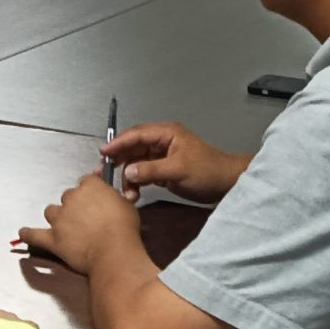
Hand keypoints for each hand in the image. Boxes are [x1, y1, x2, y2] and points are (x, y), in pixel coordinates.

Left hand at [17, 172, 138, 273]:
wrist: (113, 251)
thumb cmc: (123, 228)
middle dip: (75, 205)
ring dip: (57, 217)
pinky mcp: (53, 238)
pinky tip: (24, 233)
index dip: (91, 190)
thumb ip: (115, 197)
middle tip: (86, 217)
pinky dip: (29, 234)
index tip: (94, 195)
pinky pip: (35, 235)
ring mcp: (60, 219)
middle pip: (68, 196)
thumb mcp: (127, 204)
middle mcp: (72, 198)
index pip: (86, 181)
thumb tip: (113, 197)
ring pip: (51, 211)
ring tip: (66, 226)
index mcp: (90, 186)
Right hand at [106, 119, 245, 203]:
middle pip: (133, 148)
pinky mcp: (164, 171)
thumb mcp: (178, 170)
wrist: (226, 184)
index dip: (118, 143)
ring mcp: (162, 156)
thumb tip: (127, 171)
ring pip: (137, 162)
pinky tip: (133, 195)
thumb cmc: (206, 171)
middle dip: (120, 161)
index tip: (103, 153)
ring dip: (129, 176)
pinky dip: (137, 183)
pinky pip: (144, 173)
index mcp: (166, 133)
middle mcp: (162, 142)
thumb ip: (151, 170)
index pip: (136, 134)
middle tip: (106, 175)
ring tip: (126, 193)